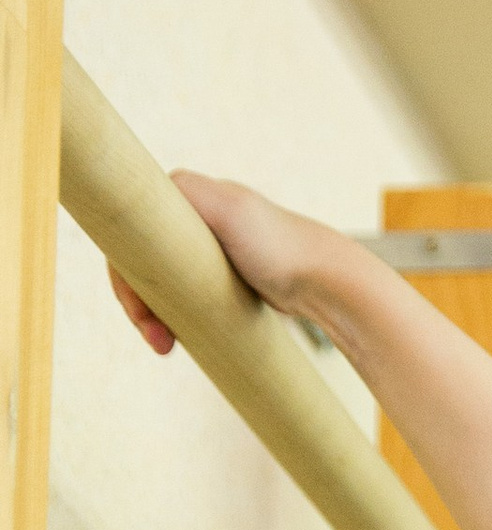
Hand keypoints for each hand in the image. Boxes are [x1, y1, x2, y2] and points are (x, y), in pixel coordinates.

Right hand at [108, 172, 340, 352]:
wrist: (327, 281)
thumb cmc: (280, 247)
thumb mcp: (230, 210)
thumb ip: (186, 192)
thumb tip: (147, 184)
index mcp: (182, 195)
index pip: (127, 238)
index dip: (125, 280)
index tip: (142, 317)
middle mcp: (189, 216)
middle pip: (138, 264)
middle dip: (139, 305)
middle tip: (158, 342)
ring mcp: (203, 246)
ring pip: (157, 283)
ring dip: (153, 315)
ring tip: (166, 346)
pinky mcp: (218, 273)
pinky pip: (180, 294)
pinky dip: (174, 315)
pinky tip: (179, 336)